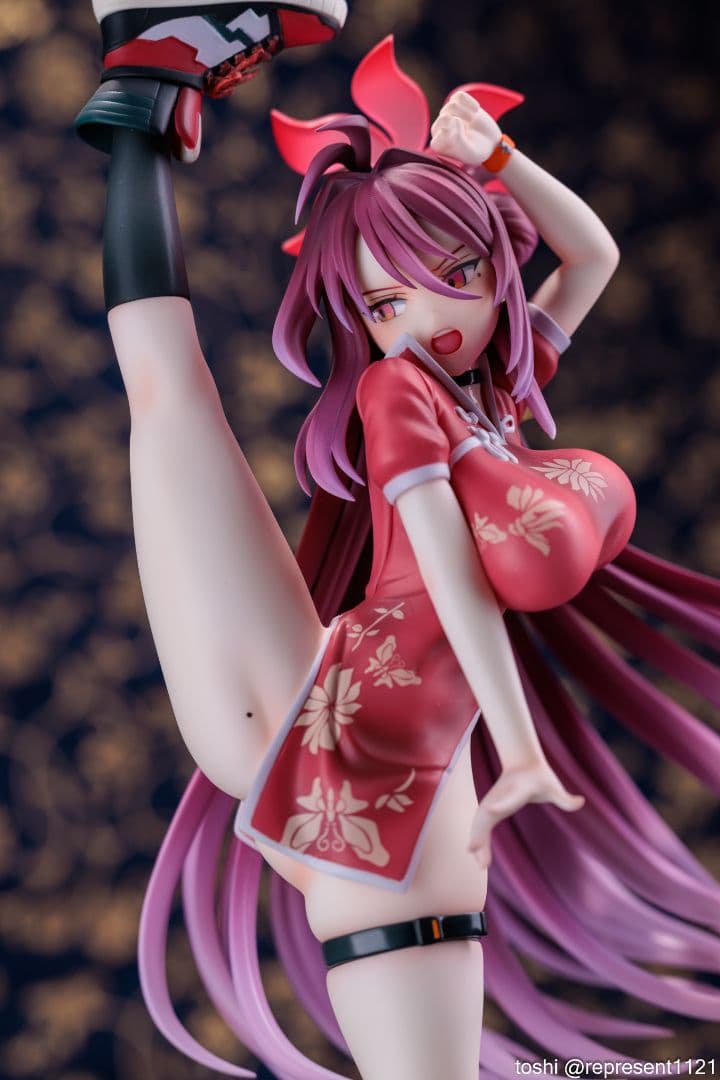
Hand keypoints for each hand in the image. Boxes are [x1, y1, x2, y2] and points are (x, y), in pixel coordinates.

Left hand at [430, 91, 502, 166]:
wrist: (490, 142)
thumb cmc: (476, 151)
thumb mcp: (468, 152)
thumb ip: (457, 140)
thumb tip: (454, 118)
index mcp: (438, 143)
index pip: (441, 133)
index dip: (457, 135)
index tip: (465, 141)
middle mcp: (439, 128)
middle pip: (444, 117)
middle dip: (461, 123)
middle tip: (469, 130)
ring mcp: (447, 114)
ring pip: (452, 106)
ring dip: (466, 114)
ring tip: (471, 122)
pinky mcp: (456, 103)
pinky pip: (459, 96)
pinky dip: (470, 102)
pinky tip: (475, 110)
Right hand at [468, 759, 584, 868]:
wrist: (522, 762)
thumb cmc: (539, 776)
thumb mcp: (553, 785)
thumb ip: (564, 797)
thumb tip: (581, 801)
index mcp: (518, 790)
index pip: (508, 798)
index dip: (500, 804)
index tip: (491, 811)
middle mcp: (500, 796)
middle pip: (486, 814)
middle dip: (480, 833)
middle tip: (479, 855)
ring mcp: (492, 801)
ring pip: (480, 822)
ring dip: (477, 841)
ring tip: (482, 865)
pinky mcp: (489, 807)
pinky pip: (480, 825)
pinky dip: (477, 839)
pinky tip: (478, 856)